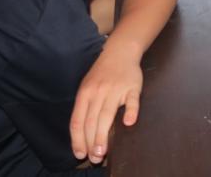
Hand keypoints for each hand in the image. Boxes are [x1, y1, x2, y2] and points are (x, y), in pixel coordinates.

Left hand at [69, 46, 142, 163]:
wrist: (120, 51)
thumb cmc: (101, 74)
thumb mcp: (87, 88)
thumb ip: (85, 108)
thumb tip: (83, 135)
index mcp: (84, 94)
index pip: (78, 120)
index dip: (77, 139)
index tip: (79, 154)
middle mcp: (98, 92)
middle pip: (92, 121)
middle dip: (91, 142)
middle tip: (94, 158)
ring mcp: (115, 89)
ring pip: (107, 115)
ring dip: (104, 135)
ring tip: (103, 152)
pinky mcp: (132, 87)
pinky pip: (131, 101)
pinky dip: (130, 111)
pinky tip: (129, 123)